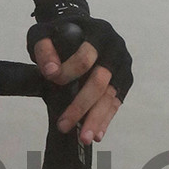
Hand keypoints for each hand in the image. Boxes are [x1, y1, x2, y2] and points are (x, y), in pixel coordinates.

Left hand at [29, 10, 130, 143]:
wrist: (78, 29)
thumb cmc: (60, 34)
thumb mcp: (44, 33)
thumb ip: (44, 48)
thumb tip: (51, 72)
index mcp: (99, 32)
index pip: (87, 56)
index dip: (68, 70)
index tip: (51, 80)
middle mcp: (116, 49)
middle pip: (101, 81)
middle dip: (81, 105)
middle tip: (64, 124)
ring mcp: (123, 66)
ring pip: (110, 96)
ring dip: (97, 118)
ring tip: (84, 138)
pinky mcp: (124, 82)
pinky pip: (116, 104)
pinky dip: (106, 120)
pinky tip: (96, 134)